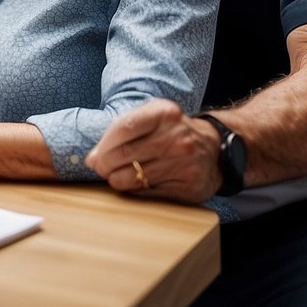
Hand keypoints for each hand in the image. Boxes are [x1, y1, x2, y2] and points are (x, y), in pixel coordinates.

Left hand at [85, 99, 221, 201]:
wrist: (215, 149)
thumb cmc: (172, 131)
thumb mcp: (152, 117)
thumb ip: (121, 130)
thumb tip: (92, 158)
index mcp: (164, 113)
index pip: (123, 128)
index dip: (103, 145)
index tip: (94, 155)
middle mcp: (176, 138)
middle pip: (125, 154)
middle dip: (104, 165)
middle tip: (100, 168)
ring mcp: (184, 163)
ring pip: (134, 177)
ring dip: (116, 180)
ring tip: (114, 177)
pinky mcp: (188, 187)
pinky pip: (148, 193)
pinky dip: (134, 191)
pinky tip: (133, 184)